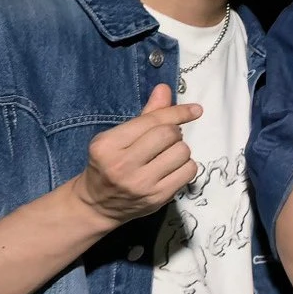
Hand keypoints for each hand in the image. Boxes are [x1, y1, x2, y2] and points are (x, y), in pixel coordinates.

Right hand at [71, 82, 201, 224]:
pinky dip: (186, 166)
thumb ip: (145, 115)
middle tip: (166, 139)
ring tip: (167, 154)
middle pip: (169, 135)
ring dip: (180, 149)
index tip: (195, 110)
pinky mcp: (157, 198)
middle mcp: (122, 165)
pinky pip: (189, 172)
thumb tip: (164, 89)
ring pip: (182, 153)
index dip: (177, 112)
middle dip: (174, 132)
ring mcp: (141, 184)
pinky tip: (172, 168)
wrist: (97, 204)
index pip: (152, 121)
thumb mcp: (117, 137)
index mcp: (108, 145)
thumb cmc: (109, 163)